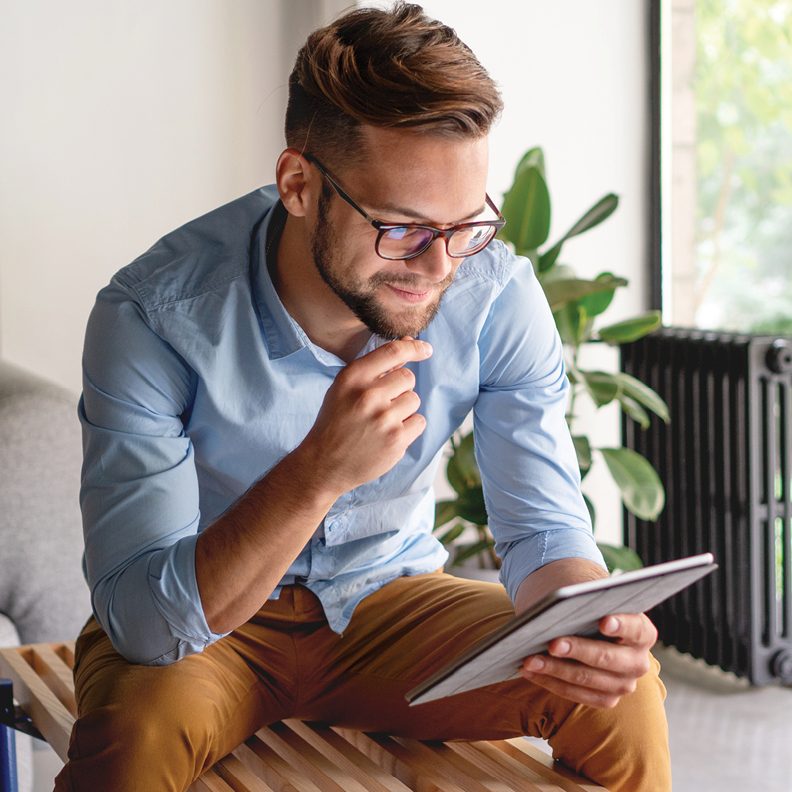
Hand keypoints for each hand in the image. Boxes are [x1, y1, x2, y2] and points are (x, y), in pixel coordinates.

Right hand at [299, 337, 431, 494]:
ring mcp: (384, 419)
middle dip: (400, 389)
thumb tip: (409, 343)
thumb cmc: (336, 422)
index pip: (392, 352)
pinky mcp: (396, 440)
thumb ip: (374, 368)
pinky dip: (409, 428)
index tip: (425, 349)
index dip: (413, 347)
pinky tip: (389, 434)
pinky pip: (419, 422)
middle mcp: (368, 395)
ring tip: (382, 422)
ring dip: (404, 409)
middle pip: (408, 378)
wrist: (323, 464)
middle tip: (382, 405)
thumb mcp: (344, 388)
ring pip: (414, 400)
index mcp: (352, 377)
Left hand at [519, 612, 656, 707]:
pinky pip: (575, 694)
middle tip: (551, 643)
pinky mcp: (605, 699)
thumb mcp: (592, 603)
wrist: (591, 629)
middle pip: (606, 657)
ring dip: (554, 669)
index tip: (603, 621)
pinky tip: (529, 670)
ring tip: (530, 659)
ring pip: (586, 678)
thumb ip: (585, 604)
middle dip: (577, 650)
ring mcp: (623, 684)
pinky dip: (549, 681)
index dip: (620, 624)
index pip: (635, 627)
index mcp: (643, 632)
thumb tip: (558, 606)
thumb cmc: (590, 610)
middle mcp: (638, 662)